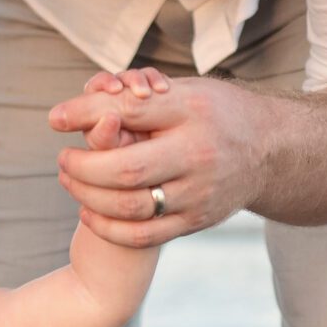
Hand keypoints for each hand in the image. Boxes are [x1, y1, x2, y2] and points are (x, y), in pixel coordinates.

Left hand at [46, 69, 261, 248]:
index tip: (55, 118)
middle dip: (83, 167)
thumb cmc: (216, 115)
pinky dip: (108, 226)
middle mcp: (199, 154)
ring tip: (70, 182)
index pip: (127, 112)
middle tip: (63, 159)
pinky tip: (89, 212)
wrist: (271, 152)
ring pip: (130, 205)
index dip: (84, 114)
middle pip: (125, 168)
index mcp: (193, 111)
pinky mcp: (196, 221)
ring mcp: (198, 192)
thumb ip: (138, 99)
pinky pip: (143, 234)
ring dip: (89, 197)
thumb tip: (81, 106)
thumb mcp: (185, 93)